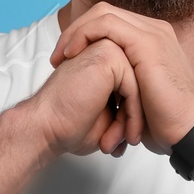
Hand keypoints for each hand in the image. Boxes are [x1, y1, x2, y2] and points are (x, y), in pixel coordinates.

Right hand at [24, 38, 140, 159]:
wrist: (47, 128)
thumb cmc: (69, 125)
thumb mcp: (107, 117)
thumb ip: (125, 107)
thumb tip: (146, 119)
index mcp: (105, 60)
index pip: (135, 85)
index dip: (131, 116)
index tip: (119, 140)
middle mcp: (107, 49)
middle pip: (140, 85)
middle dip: (133, 118)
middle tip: (120, 145)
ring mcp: (108, 49)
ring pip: (139, 88)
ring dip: (132, 120)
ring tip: (118, 144)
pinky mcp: (109, 56)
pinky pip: (134, 88)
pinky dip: (131, 115)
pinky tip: (119, 136)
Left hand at [46, 4, 193, 156]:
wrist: (187, 132)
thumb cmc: (165, 125)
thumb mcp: (138, 99)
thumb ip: (124, 85)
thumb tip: (105, 94)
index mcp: (152, 42)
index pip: (111, 23)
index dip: (84, 36)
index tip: (64, 61)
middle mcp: (154, 32)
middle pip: (104, 13)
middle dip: (76, 31)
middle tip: (57, 57)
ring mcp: (152, 34)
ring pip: (103, 14)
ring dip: (76, 32)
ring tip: (60, 56)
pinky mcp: (147, 42)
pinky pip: (106, 25)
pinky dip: (84, 35)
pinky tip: (71, 54)